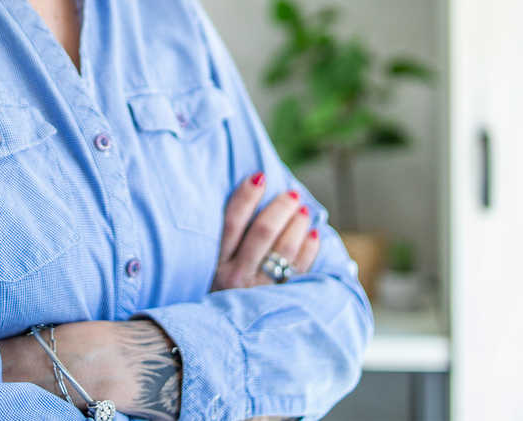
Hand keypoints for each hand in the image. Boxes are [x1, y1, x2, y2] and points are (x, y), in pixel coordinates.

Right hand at [209, 172, 319, 291]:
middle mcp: (235, 277)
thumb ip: (225, 247)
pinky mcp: (279, 303)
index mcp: (215, 264)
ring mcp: (258, 291)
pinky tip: (313, 234)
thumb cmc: (217, 301)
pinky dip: (309, 249)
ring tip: (304, 211)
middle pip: (262, 232)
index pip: (231, 222)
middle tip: (292, 194)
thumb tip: (249, 201)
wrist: (221, 346)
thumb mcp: (209, 275)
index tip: (260, 176)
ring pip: (283, 249)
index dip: (246, 196)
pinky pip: (300, 270)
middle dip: (280, 208)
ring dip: (297, 225)